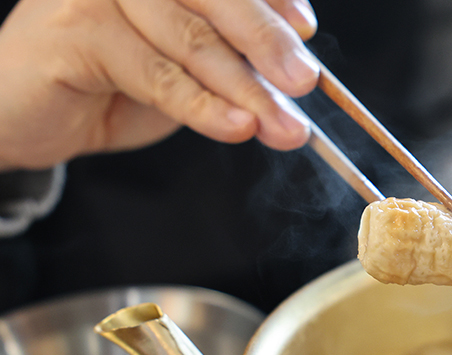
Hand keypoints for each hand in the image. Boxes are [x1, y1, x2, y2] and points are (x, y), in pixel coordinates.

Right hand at [0, 0, 319, 169]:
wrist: (22, 112)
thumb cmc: (106, 80)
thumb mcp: (180, 67)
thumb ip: (227, 62)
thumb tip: (291, 79)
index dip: (271, 0)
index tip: (306, 32)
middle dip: (267, 43)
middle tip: (304, 82)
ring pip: (192, 40)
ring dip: (246, 88)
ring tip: (283, 126)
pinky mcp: (75, 30)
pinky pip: (157, 74)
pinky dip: (202, 105)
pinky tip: (237, 127)